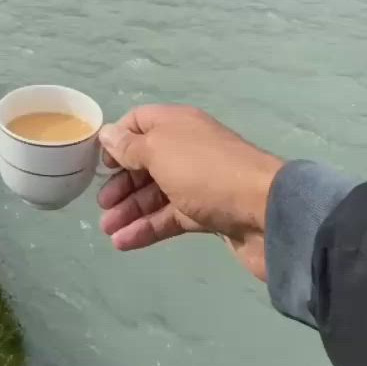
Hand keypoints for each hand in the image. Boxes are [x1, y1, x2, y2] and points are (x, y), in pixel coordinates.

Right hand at [97, 105, 282, 280]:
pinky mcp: (207, 214)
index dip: (117, 140)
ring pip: (156, 193)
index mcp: (178, 124)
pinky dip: (146, 229)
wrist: (265, 212)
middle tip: (103, 205)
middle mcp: (187, 149)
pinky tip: (124, 243)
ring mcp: (198, 183)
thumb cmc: (206, 172)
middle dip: (121, 182)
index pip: (139, 122)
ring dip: (130, 210)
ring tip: (108, 230)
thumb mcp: (160, 151)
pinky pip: (169, 218)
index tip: (100, 163)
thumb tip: (107, 134)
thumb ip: (130, 146)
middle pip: (146, 162)